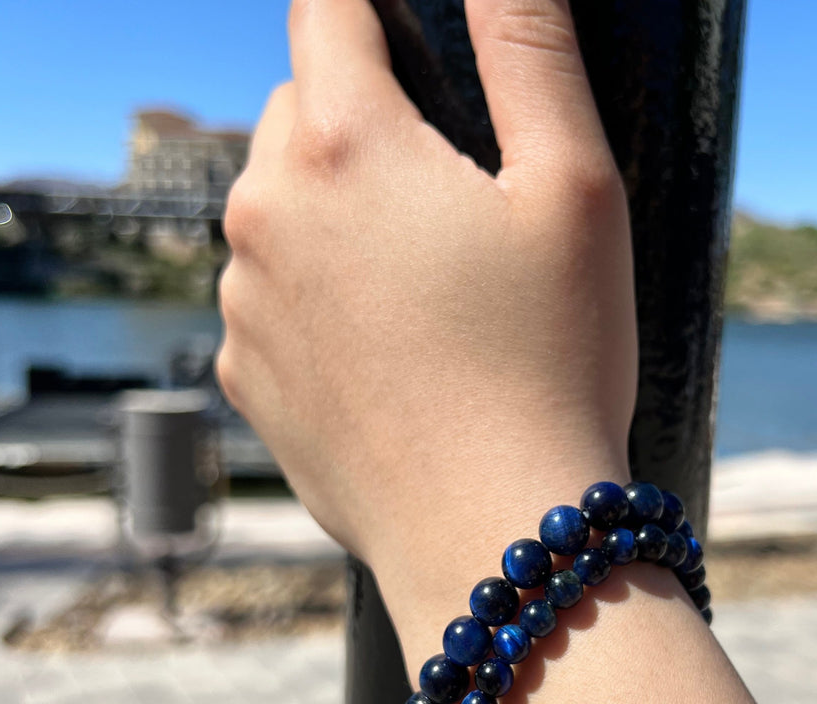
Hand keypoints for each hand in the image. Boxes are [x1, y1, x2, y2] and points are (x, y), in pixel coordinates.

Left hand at [217, 0, 637, 655]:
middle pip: (300, 113)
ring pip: (281, 213)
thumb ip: (530, 49)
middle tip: (451, 208)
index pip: (327, 7)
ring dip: (339, 222)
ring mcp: (243, 306)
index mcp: (343, 143)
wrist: (496, 537)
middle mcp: (264, 214)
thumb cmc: (551, 366)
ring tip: (429, 299)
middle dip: (364, 128)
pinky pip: (272, 303)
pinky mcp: (247, 380)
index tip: (408, 43)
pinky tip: (392, 360)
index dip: (371, 7)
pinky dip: (319, 306)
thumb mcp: (574, 189)